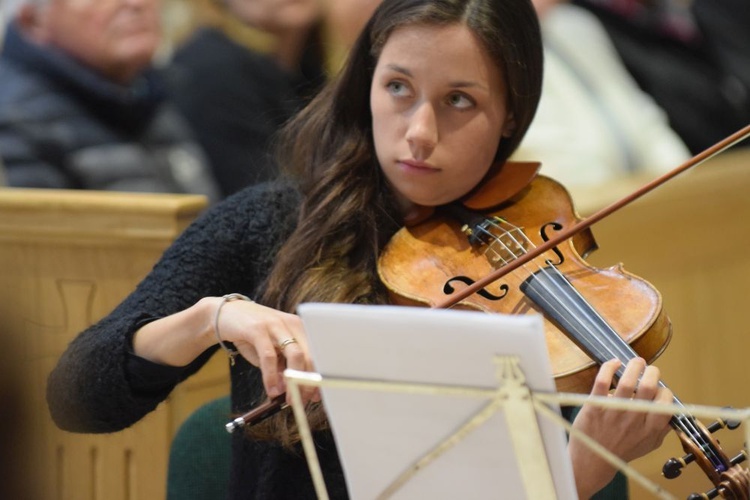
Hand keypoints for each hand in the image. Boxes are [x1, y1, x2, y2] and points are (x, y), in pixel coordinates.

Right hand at [215, 299, 319, 404]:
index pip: (317, 354)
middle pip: (310, 355)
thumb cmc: (252, 335)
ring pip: (295, 354)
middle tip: (302, 401)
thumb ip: (282, 368)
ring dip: (294, 381)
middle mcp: (292, 324)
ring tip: (288, 399)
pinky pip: (269, 356)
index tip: (316, 396)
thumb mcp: (271, 352)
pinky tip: (271, 389)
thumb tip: (292, 390)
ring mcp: (276, 325)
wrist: (226, 315)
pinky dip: (271, 376)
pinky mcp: (258, 329)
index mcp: (300, 328)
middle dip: (309, 382)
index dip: (319, 377)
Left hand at [569, 358, 672, 496]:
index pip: (666, 403)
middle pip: (649, 388)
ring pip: (627, 382)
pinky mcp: (594, 407)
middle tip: (649, 369)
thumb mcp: (648, 444)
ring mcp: (613, 413)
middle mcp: (633, 420)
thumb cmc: (621, 450)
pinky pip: (602, 382)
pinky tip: (614, 363)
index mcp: (649, 429)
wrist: (592, 462)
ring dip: (634, 366)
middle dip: (652, 372)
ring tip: (636, 362)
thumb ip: (662, 429)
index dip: (665, 392)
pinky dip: (609, 368)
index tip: (659, 389)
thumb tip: (672, 411)